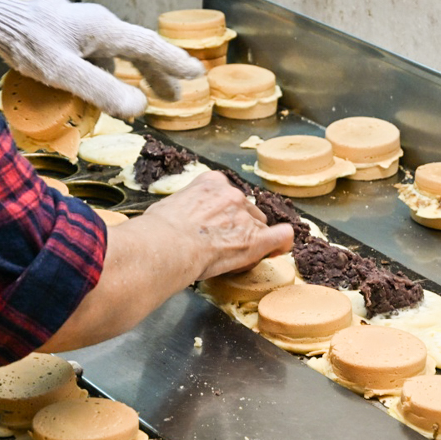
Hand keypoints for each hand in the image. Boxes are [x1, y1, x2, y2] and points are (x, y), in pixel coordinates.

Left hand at [0, 0, 203, 117]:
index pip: (149, 46)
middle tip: (173, 96)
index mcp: (103, 28)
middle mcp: (97, 23)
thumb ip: (101, 90)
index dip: (174, 63)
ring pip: (114, 53)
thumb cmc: (24, 43)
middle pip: (136, 49)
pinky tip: (94, 86)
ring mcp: (80, 26)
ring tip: (136, 99)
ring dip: (128, 75)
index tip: (197, 74)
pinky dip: (104, 71)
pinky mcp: (65, 32)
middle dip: (156, 74)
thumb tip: (139, 108)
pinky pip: (94, 53)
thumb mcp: (63, 73)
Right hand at [141, 172, 293, 280]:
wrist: (167, 246)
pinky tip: (278, 250)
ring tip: (232, 257)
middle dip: (240, 226)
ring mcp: (246, 215)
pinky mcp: (256, 238)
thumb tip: (176, 219)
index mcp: (211, 182)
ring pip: (258, 227)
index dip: (228, 212)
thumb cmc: (158, 231)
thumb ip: (184, 208)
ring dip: (250, 239)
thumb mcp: (168, 206)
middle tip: (224, 244)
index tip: (222, 225)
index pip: (228, 195)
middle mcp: (232, 194)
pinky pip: (281, 236)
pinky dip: (282, 243)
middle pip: (246, 211)